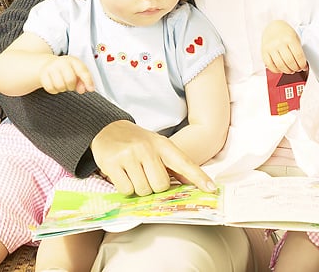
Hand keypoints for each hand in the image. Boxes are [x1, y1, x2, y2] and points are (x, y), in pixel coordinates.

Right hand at [39, 55, 94, 93]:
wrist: (47, 64)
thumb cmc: (65, 70)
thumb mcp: (76, 72)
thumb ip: (83, 81)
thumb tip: (83, 89)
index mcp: (73, 61)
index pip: (82, 70)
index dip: (88, 81)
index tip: (91, 89)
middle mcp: (61, 62)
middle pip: (70, 80)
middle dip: (72, 86)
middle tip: (70, 85)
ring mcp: (51, 68)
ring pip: (60, 86)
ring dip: (63, 89)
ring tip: (62, 84)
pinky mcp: (43, 75)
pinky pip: (50, 89)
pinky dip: (54, 90)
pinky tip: (55, 85)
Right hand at [91, 120, 215, 195]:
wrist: (107, 128)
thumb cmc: (136, 142)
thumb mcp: (157, 147)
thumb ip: (174, 165)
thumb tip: (191, 183)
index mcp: (162, 144)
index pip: (184, 163)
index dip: (199, 177)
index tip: (211, 189)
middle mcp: (147, 148)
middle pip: (161, 185)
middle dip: (154, 187)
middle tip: (145, 175)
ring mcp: (129, 155)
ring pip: (143, 190)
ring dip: (138, 188)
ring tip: (132, 173)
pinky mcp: (112, 163)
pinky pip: (126, 190)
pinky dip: (125, 188)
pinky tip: (121, 175)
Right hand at [261, 20, 306, 72]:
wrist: (273, 26)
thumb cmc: (285, 33)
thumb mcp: (295, 38)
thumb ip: (298, 50)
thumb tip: (302, 65)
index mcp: (289, 38)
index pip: (298, 55)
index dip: (302, 64)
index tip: (303, 67)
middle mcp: (279, 43)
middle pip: (289, 61)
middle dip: (295, 68)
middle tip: (297, 69)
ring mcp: (270, 47)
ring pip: (280, 65)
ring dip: (287, 71)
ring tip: (290, 70)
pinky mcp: (264, 52)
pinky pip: (270, 65)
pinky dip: (276, 70)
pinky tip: (281, 69)